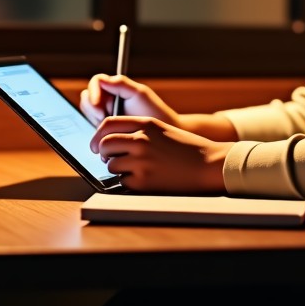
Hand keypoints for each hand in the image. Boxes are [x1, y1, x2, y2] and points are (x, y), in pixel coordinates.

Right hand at [80, 73, 180, 125]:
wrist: (161, 135)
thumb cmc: (153, 111)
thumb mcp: (139, 94)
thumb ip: (121, 84)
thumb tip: (102, 80)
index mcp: (115, 87)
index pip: (96, 82)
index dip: (94, 94)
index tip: (100, 108)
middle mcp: (108, 98)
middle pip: (87, 98)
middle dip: (93, 109)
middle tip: (105, 119)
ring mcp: (105, 114)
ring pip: (88, 113)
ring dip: (95, 121)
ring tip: (112, 128)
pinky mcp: (105, 129)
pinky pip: (93, 128)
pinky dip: (98, 133)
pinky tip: (109, 137)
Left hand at [90, 116, 231, 193]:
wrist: (209, 164)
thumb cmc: (187, 147)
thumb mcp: (161, 130)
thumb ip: (137, 130)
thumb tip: (110, 138)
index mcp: (145, 124)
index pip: (108, 124)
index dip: (97, 135)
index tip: (95, 143)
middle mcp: (141, 140)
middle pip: (104, 144)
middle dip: (103, 153)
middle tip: (108, 158)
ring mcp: (141, 161)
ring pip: (111, 164)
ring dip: (118, 168)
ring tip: (134, 169)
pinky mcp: (143, 181)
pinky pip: (122, 181)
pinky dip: (129, 182)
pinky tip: (145, 178)